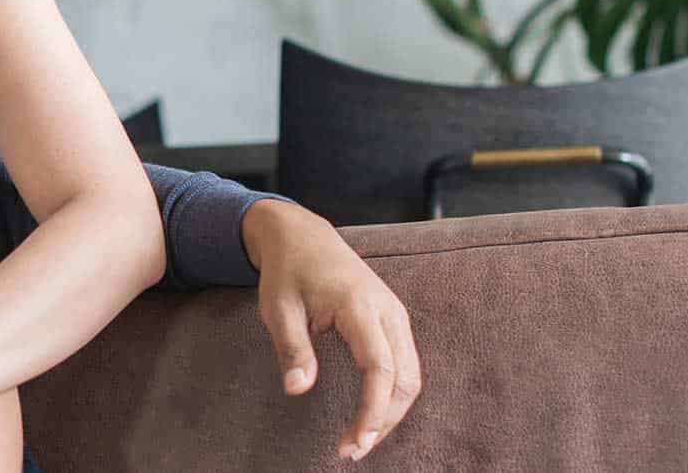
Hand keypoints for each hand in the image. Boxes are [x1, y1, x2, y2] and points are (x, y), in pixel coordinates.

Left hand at [243, 200, 422, 461]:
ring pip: (410, 375)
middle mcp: (387, 311)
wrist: (302, 236)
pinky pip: (404, 365)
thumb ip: (292, 348)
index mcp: (359, 306)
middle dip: (384, 421)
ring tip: (358, 440)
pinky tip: (370, 415)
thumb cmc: (287, 272)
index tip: (352, 443)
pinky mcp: (394, 321)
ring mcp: (395, 315)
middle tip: (350, 450)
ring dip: (391, 412)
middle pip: (406, 379)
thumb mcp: (277, 308)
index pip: (379, 369)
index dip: (372, 412)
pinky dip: (392, 395)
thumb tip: (298, 389)